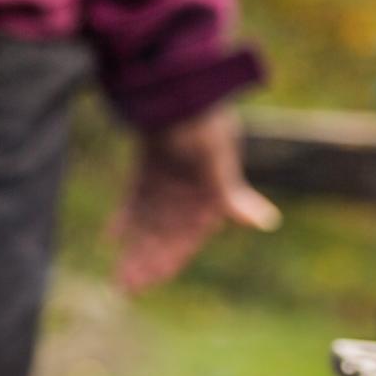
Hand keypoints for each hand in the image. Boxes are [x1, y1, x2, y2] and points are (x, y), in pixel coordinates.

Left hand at [113, 104, 280, 291]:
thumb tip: (266, 223)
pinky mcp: (149, 169)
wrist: (179, 87)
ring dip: (135, 247)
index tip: (149, 282)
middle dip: (146, 261)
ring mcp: (169, 183)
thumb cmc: (202, 122)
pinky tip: (110, 237)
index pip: (187, 237)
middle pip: (164, 235)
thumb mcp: (215, 160)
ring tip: (118, 274)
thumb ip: (231, 195)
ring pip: (148, 223)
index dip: (169, 260)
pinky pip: (135, 200)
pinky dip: (124, 218)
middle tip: (125, 288)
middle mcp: (189, 194)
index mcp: (209, 196)